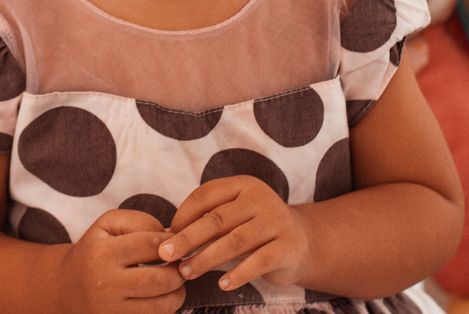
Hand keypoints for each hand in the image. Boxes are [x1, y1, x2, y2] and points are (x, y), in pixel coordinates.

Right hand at [58, 208, 185, 313]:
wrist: (66, 288)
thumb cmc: (94, 250)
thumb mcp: (108, 224)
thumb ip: (140, 221)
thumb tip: (171, 236)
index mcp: (103, 253)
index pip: (151, 245)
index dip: (172, 243)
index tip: (177, 245)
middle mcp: (105, 283)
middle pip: (160, 280)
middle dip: (178, 272)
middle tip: (181, 266)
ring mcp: (110, 310)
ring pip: (161, 306)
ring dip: (178, 293)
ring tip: (175, 283)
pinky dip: (165, 309)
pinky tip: (160, 298)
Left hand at [158, 176, 309, 291]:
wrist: (303, 242)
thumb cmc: (255, 229)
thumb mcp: (234, 216)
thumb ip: (207, 221)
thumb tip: (167, 236)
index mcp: (243, 185)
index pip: (205, 195)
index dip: (183, 214)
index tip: (167, 234)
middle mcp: (261, 199)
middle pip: (217, 219)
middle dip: (188, 238)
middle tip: (165, 255)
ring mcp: (276, 222)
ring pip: (235, 241)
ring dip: (206, 259)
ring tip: (186, 273)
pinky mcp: (288, 247)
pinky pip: (259, 262)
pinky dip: (238, 274)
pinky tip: (222, 284)